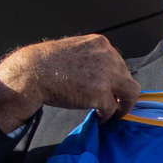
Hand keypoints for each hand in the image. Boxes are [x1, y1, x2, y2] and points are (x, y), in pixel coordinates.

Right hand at [0, 34, 139, 132]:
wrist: (32, 73)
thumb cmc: (46, 63)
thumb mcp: (75, 50)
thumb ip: (91, 58)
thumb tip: (100, 74)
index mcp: (101, 44)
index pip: (119, 63)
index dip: (117, 78)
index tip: (115, 88)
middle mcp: (108, 56)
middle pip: (127, 78)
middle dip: (122, 92)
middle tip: (116, 104)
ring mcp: (106, 75)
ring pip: (129, 94)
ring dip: (123, 106)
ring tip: (115, 114)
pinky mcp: (100, 93)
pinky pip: (112, 109)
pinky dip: (107, 116)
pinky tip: (100, 118)